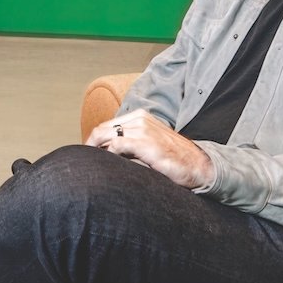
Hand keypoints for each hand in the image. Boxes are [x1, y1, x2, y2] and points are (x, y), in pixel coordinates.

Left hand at [85, 109, 214, 189]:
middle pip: (102, 129)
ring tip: (93, 165)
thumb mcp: (150, 143)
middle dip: (90, 144)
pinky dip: (108, 155)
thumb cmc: (173, 157)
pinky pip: (116, 146)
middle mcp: (140, 119)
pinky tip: (109, 165)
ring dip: (96, 151)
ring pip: (106, 136)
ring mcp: (142, 129)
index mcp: (140, 116)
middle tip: (85, 161)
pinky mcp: (145, 143)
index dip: (94, 140)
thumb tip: (106, 151)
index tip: (89, 154)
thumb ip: (130, 142)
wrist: (197, 166)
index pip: (107, 125)